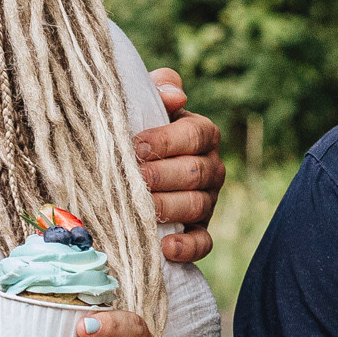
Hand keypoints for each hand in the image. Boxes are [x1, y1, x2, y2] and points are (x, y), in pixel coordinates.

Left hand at [137, 69, 223, 264]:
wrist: (127, 166)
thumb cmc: (136, 129)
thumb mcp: (145, 103)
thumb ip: (159, 89)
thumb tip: (176, 96)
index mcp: (202, 134)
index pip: (195, 134)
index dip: (166, 140)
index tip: (136, 145)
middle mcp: (210, 168)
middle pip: (196, 172)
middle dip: (163, 176)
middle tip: (134, 178)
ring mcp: (207, 201)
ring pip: (198, 206)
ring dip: (168, 208)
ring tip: (142, 210)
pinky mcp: (199, 231)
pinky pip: (203, 242)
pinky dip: (187, 247)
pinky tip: (165, 247)